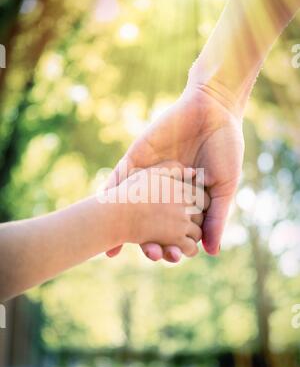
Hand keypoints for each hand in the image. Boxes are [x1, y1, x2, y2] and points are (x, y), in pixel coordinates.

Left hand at [106, 85, 243, 260]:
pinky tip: (101, 215)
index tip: (173, 256)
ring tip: (122, 246)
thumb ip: (216, 218)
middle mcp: (163, 192)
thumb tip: (211, 252)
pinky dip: (108, 197)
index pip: (174, 230)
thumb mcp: (224, 187)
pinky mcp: (136, 160)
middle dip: (150, 241)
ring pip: (131, 207)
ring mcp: (148, 177)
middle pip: (151, 224)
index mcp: (184, 200)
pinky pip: (118, 180)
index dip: (173, 245)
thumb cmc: (225, 148)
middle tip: (152, 253)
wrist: (213, 110)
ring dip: (125, 227)